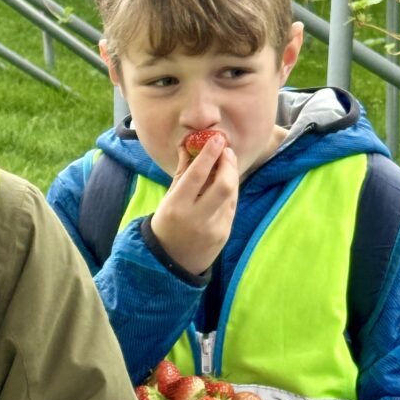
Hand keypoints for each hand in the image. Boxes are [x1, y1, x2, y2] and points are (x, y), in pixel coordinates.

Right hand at [150, 133, 237, 274]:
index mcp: (176, 207)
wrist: (171, 261)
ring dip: (232, 175)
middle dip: (228, 164)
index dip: (209, 155)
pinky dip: (230, 192)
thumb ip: (182, 173)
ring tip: (226, 163)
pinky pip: (232, 207)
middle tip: (226, 151)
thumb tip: (188, 145)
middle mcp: (196, 218)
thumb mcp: (169, 199)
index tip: (217, 138)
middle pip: (223, 186)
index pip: (196, 176)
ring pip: (231, 195)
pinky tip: (225, 184)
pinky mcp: (224, 234)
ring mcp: (213, 228)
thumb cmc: (167, 224)